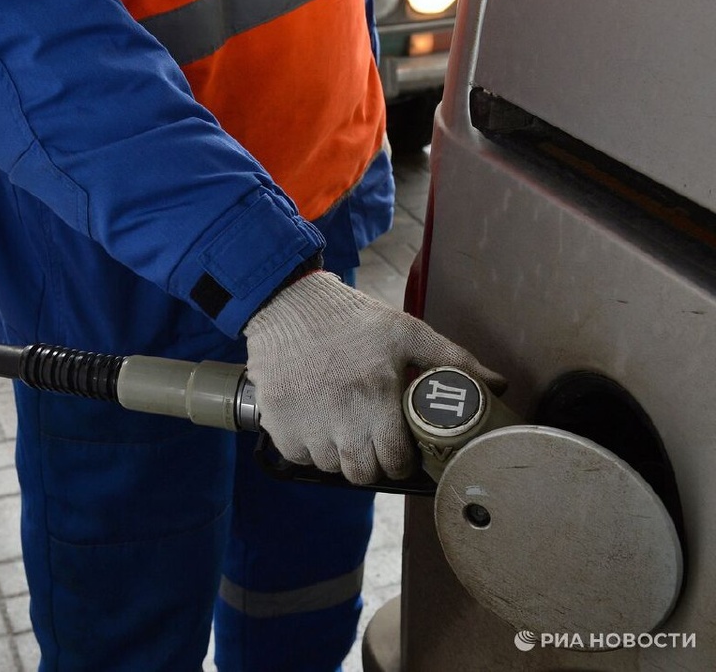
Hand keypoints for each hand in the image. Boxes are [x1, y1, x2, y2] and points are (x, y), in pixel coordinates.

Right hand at [243, 271, 504, 483]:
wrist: (288, 301)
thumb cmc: (352, 318)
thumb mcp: (406, 332)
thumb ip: (453, 362)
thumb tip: (498, 386)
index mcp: (376, 395)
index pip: (395, 462)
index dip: (402, 462)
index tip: (401, 450)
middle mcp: (339, 414)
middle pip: (362, 473)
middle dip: (373, 464)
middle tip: (374, 441)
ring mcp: (304, 420)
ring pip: (330, 466)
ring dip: (340, 456)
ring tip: (344, 428)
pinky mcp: (276, 419)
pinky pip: (296, 456)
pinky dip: (308, 448)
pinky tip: (316, 424)